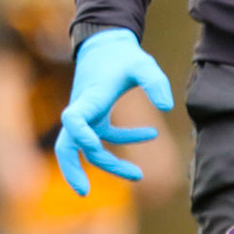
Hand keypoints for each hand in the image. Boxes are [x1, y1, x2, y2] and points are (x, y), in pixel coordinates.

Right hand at [54, 29, 174, 196]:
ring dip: (108, 164)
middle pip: (66, 146)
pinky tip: (151, 135)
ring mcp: (87, 114)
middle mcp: (83, 110)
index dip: (79, 136)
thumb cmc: (122, 53)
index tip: (94, 146)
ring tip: (137, 176)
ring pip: (86, 149)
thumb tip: (167, 107)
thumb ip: (154, 82)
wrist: (107, 40)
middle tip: (85, 192)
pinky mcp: (96, 114)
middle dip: (72, 170)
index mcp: (89, 98)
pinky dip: (124, 141)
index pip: (73, 121)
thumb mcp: (142, 63)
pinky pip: (104, 137)